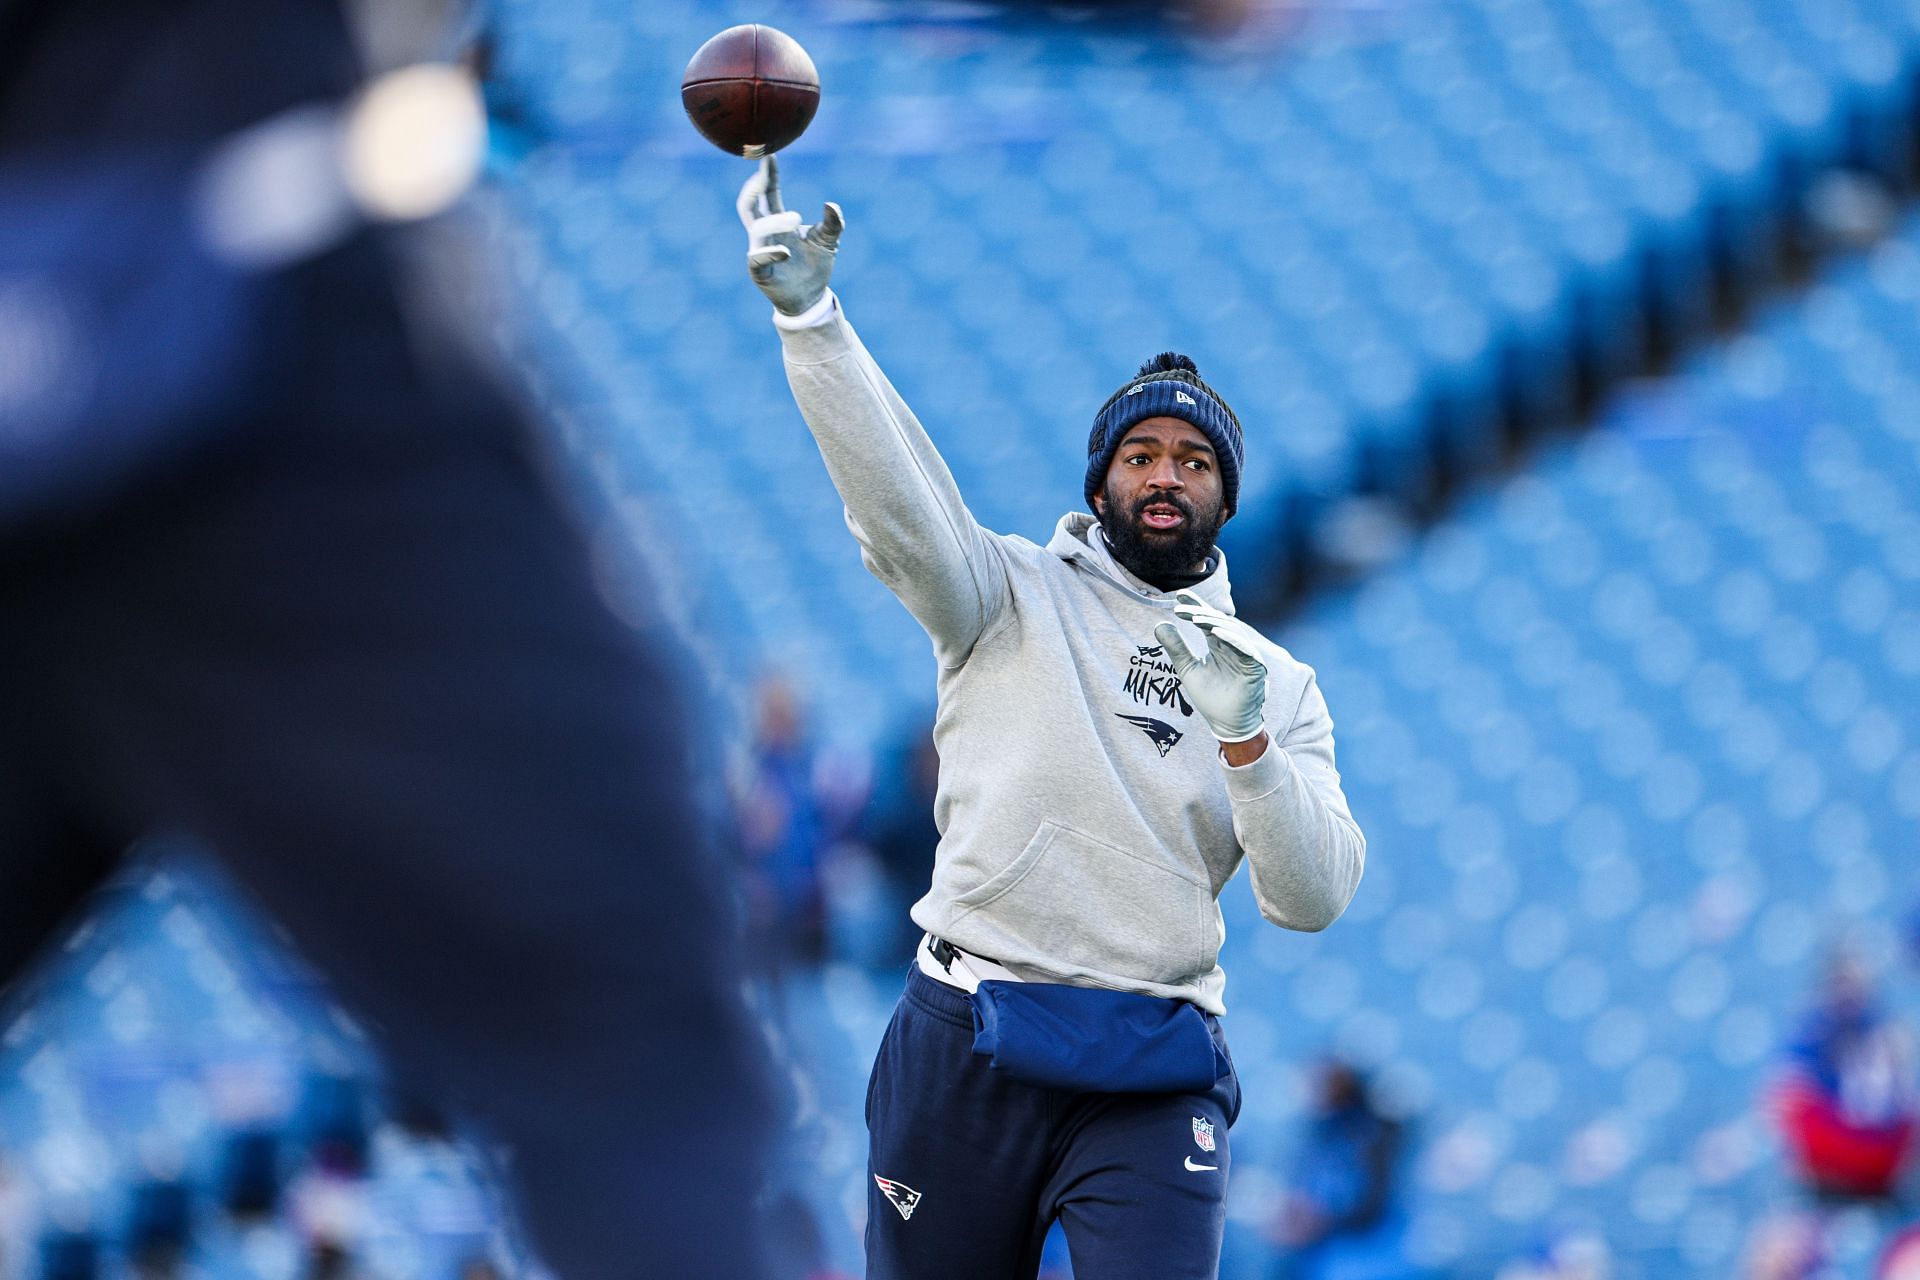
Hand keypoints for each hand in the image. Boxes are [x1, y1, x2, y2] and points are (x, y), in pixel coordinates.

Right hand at [736, 155, 841, 315]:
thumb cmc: (815, 265)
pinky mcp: (760, 273)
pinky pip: (757, 259)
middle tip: (764, 175)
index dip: (767, 175)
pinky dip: (770, 253)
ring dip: (775, 221)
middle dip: (753, 188)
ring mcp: (760, 251)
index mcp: (779, 221)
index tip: (769, 155)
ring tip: (798, 221)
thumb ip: (832, 223)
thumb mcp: (829, 241)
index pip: (768, 193)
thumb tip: (831, 205)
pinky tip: (785, 252)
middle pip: (748, 205)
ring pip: (757, 228)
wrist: (811, 298)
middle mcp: (765, 233)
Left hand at [1153, 591, 1267, 743]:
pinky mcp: (1256, 666)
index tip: (1178, 595)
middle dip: (1200, 612)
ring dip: (1213, 623)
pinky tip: (1215, 632)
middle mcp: (1233, 645)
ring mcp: (1246, 654)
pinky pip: (1245, 648)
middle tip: (1180, 608)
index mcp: (1218, 644)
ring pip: (1231, 631)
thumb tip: (1159, 625)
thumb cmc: (1210, 697)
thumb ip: (1176, 648)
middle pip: (1218, 621)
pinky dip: (1231, 639)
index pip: (1207, 619)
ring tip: (1195, 618)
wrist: (1227, 723)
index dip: (1195, 606)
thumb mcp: (1187, 669)